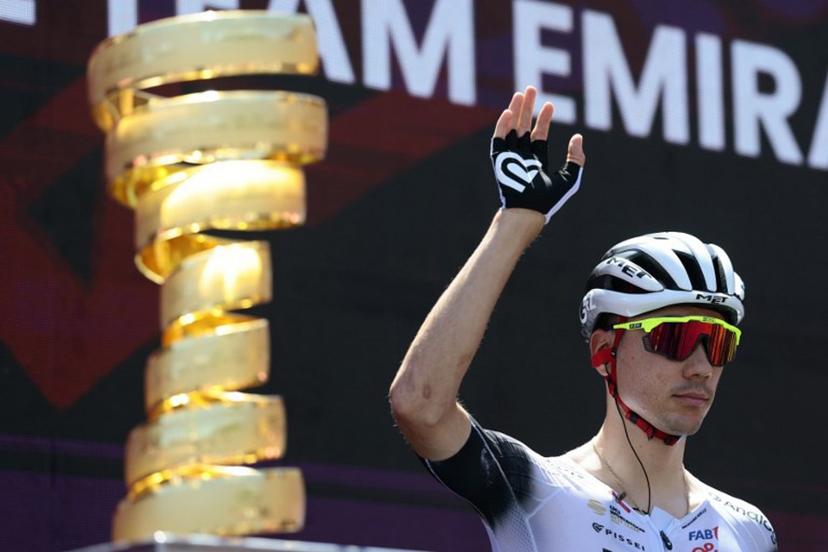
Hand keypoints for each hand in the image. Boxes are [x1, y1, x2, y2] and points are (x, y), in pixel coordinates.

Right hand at [490, 86, 584, 223]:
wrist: (529, 212)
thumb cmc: (549, 201)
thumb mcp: (570, 178)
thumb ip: (576, 158)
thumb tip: (578, 137)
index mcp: (536, 162)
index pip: (538, 136)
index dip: (543, 120)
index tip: (549, 105)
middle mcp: (521, 158)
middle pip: (523, 127)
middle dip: (526, 108)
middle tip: (530, 89)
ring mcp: (509, 158)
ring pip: (511, 129)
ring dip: (515, 111)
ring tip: (520, 94)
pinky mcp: (499, 161)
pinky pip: (499, 140)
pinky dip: (502, 126)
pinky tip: (509, 112)